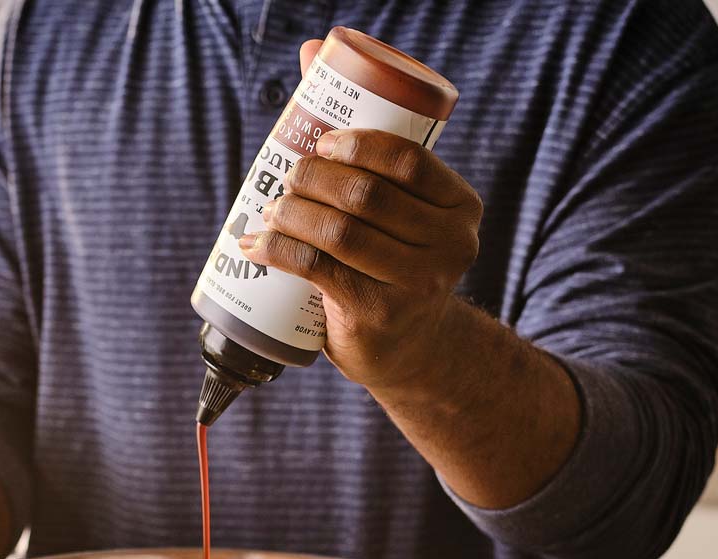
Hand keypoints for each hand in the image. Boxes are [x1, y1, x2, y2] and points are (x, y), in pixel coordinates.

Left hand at [239, 41, 481, 394]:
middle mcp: (450, 246)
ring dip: (290, 214)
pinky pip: (317, 269)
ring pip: (338, 232)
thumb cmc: (394, 265)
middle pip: (366, 195)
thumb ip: (371, 145)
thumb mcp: (401, 213)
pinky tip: (255, 246)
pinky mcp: (378, 315)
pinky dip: (277, 251)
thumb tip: (313, 50)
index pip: (407, 159)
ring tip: (268, 211)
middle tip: (286, 180)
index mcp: (461, 207)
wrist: (409, 350)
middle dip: (313, 179)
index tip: (320, 142)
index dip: (356, 142)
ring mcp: (417, 285)